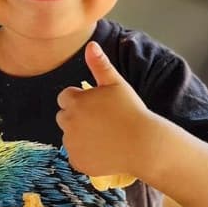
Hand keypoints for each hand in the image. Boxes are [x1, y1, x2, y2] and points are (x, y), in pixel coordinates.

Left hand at [56, 42, 152, 177]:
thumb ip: (100, 64)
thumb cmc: (131, 111)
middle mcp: (67, 123)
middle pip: (64, 117)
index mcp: (74, 101)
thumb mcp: (117, 84)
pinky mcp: (77, 162)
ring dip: (82, 136)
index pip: (66, 97)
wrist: (143, 144)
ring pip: (70, 137)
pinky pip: (77, 156)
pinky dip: (86, 154)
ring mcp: (71, 144)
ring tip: (106, 136)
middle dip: (78, 117)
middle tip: (103, 121)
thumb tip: (90, 44)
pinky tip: (104, 150)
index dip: (82, 100)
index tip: (99, 106)